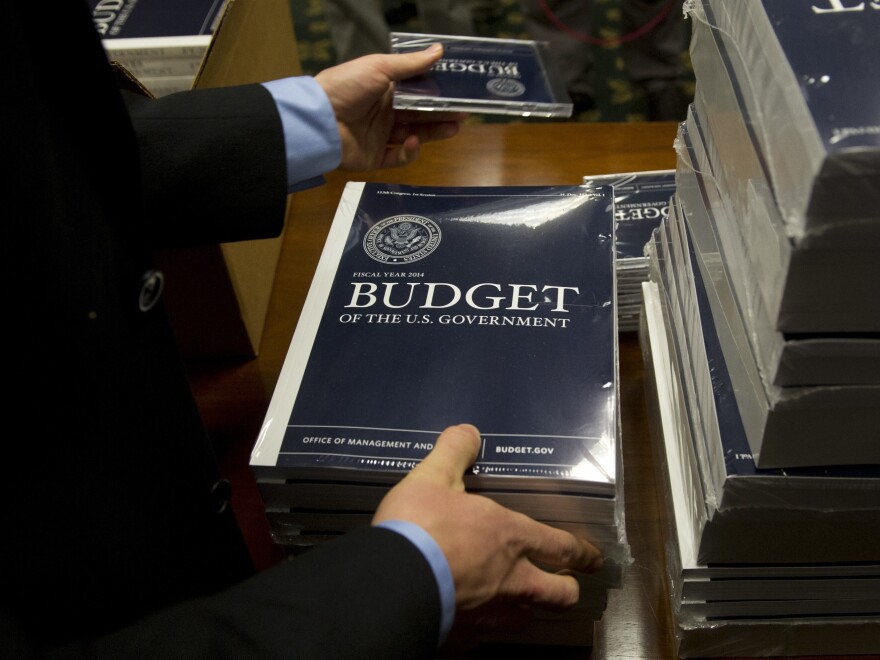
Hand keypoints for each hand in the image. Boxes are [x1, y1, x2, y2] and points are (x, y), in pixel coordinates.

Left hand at [314, 44, 466, 169]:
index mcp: (384, 89)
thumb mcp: (380, 67)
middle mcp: (383, 112)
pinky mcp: (374, 157)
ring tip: (453, 129)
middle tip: (464, 114)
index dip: (437, 93)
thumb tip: (439, 50)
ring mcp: (379, 136)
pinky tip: (414, 142)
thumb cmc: (346, 87)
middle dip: (442, 114)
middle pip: (419, 115)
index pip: (417, 92)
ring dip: (433, 132)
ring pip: (413, 136)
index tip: (458, 93)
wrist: (319, 120)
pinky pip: (398, 157)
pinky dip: (409, 152)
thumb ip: (410, 64)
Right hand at [372, 424, 603, 614]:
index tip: (593, 558)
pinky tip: (472, 622)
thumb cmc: (418, 528)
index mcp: (509, 536)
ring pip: (526, 618)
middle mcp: (511, 579)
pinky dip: (484, 628)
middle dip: (569, 589)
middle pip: (560, 595)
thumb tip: (469, 432)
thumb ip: (454, 452)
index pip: (561, 546)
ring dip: (528, 610)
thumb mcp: (433, 477)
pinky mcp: (465, 637)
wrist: (390, 583)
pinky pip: (486, 637)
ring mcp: (491, 613)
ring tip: (523, 605)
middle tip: (569, 586)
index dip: (582, 552)